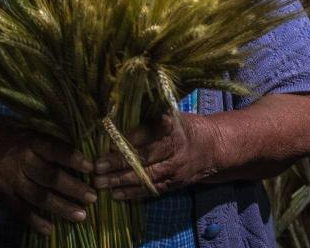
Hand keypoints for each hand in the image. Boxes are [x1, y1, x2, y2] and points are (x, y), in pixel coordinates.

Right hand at [0, 128, 96, 234]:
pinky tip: (49, 229)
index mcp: (27, 139)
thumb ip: (42, 138)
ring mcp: (9, 179)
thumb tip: (74, 143)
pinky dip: (34, 220)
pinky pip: (19, 209)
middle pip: (50, 176)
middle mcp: (20, 160)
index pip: (53, 148)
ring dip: (61, 207)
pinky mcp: (1, 193)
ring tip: (81, 215)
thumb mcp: (21, 125)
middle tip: (93, 197)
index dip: (72, 157)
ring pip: (38, 196)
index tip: (90, 165)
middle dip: (73, 188)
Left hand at [92, 113, 217, 199]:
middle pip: (144, 157)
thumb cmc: (183, 126)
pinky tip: (115, 195)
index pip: (149, 132)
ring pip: (145, 177)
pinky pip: (151, 190)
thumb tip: (116, 113)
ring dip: (120, 181)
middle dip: (119, 163)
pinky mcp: (174, 184)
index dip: (129, 138)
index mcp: (173, 127)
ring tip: (99, 183)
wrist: (213, 148)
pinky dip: (133, 194)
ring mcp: (175, 169)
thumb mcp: (171, 113)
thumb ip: (148, 116)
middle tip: (97, 166)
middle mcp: (175, 149)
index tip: (110, 141)